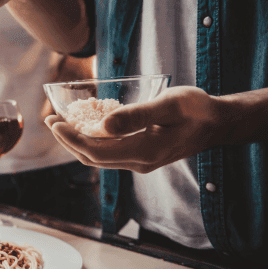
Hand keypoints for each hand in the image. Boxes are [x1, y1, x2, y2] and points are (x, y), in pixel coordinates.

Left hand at [44, 86, 221, 172]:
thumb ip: (137, 116)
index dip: (71, 139)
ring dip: (77, 142)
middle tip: (50, 120)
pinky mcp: (142, 156)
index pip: (97, 151)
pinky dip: (92, 142)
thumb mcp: (168, 105)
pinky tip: (84, 127)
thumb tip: (103, 125)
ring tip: (60, 124)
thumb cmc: (196, 110)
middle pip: (93, 158)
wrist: (218, 124)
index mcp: (145, 152)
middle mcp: (140, 163)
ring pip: (100, 158)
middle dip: (68, 141)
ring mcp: (140, 162)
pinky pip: (109, 153)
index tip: (54, 123)